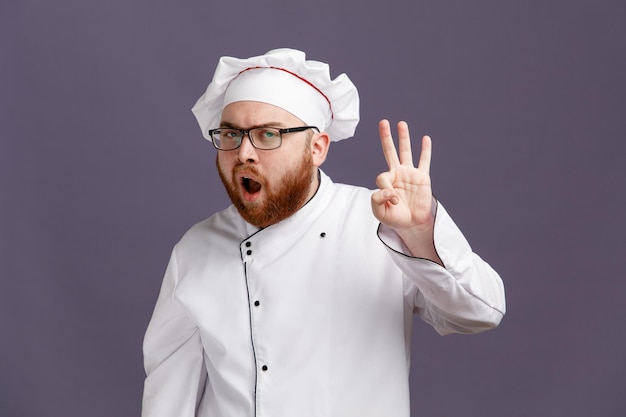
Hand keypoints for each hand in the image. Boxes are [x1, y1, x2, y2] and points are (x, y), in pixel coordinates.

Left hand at [371, 120, 440, 262]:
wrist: (411, 224)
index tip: (394, 201)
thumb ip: (377, 199)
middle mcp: (397, 174)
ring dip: (404, 138)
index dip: (386, 190)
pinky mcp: (422, 177)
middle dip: (386, 137)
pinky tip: (425, 139)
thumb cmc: (394, 218)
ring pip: (406, 152)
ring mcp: (410, 174)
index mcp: (385, 181)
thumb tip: (390, 190)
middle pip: (390, 151)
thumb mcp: (379, 211)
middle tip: (383, 122)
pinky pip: (424, 161)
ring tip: (401, 123)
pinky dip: (425, 150)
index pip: (382, 177)